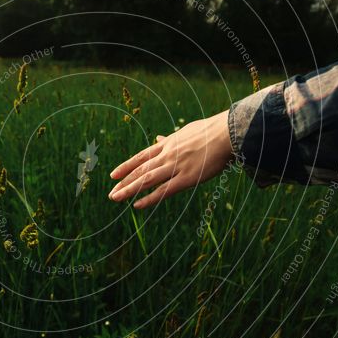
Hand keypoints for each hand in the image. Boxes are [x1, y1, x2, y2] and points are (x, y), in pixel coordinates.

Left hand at [108, 110, 234, 208]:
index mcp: (168, 145)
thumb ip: (170, 139)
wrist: (226, 133)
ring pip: (147, 180)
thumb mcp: (185, 132)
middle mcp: (167, 156)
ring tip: (115, 198)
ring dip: (129, 190)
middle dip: (124, 181)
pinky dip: (149, 198)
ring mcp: (176, 167)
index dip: (126, 166)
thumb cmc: (210, 132)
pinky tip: (137, 205)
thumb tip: (158, 138)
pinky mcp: (187, 178)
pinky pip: (164, 191)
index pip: (141, 157)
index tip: (113, 174)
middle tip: (111, 193)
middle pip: (140, 170)